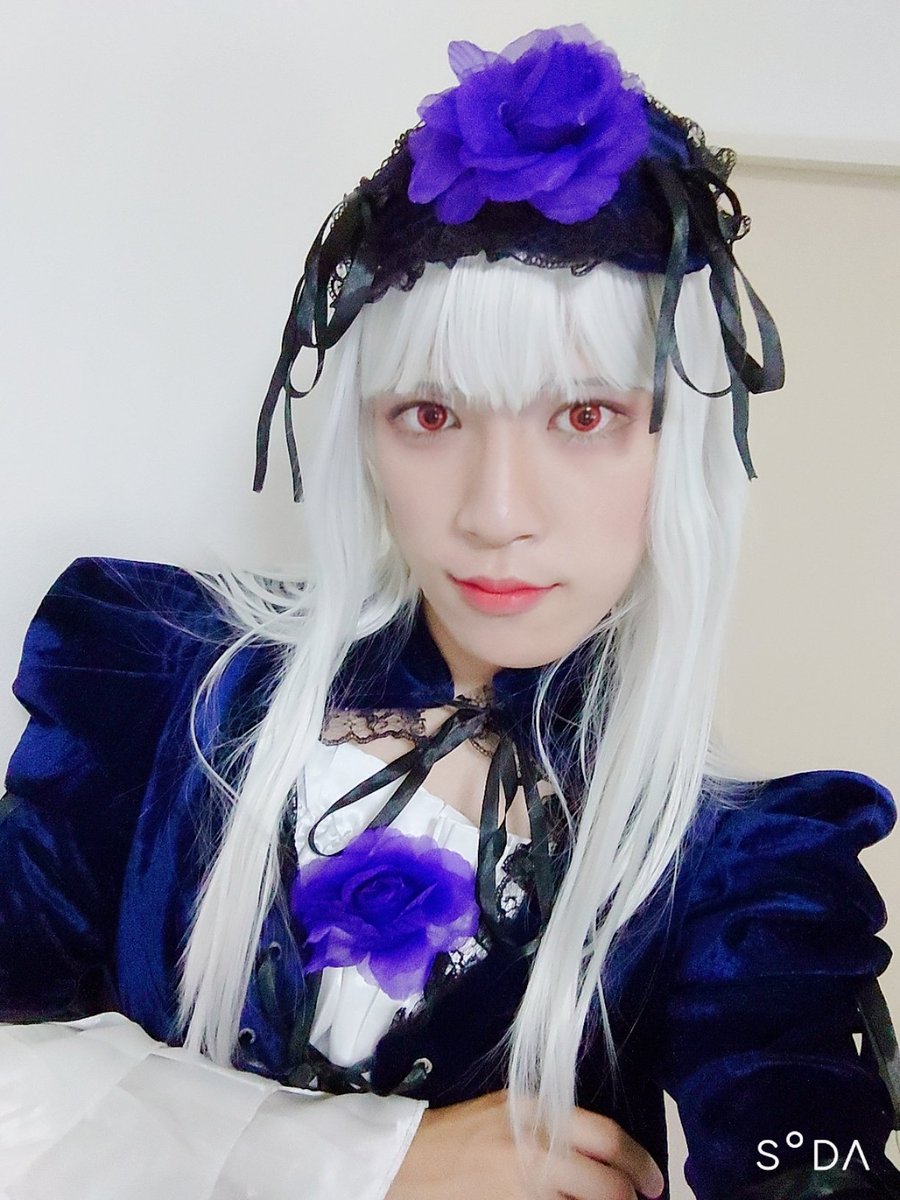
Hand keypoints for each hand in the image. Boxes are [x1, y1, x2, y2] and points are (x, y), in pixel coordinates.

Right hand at [386, 1089, 664, 1199]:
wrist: (406, 1162)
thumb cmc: (462, 1133)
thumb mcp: (510, 1110)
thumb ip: (555, 1124)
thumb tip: (605, 1152)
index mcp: (538, 1114)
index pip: (608, 1139)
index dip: (640, 1163)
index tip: (653, 1181)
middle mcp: (537, 1152)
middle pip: (609, 1186)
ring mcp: (524, 1191)